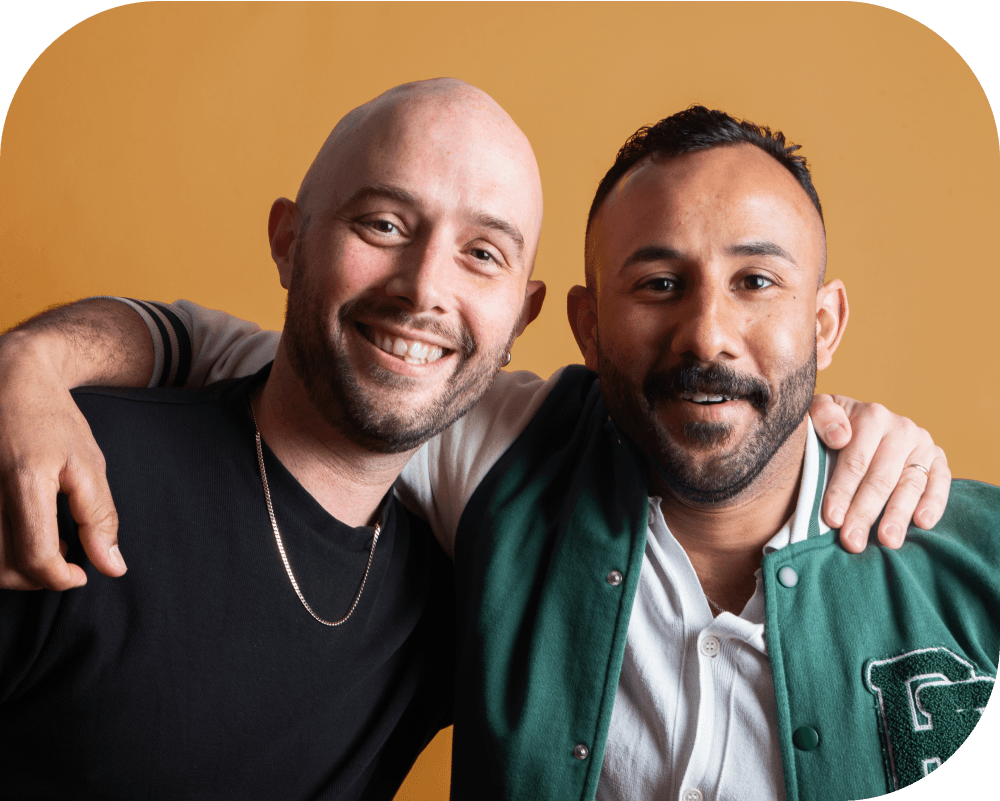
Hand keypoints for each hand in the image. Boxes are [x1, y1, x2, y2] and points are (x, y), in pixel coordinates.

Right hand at [0, 332, 125, 589]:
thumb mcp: (88, 465)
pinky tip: (22, 532)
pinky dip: (0, 549)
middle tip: (65, 560)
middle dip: (38, 577)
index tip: (80, 574)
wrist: (9, 382)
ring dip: (16, 567)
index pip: (35, 557)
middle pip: (3, 568)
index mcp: (25, 481)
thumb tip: (112, 568)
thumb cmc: (53, 420)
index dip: (60, 578)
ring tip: (47, 544)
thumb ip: (99, 519)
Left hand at [810, 394, 948, 552]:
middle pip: (881, 478)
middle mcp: (900, 429)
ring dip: (898, 515)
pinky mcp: (938, 459)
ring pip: (910, 484)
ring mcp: (922, 445)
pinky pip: (940, 483)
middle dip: (865, 512)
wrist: (858, 417)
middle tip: (852, 542)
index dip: (842, 491)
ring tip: (888, 541)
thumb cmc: (831, 424)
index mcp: (871, 417)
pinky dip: (934, 503)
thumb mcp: (819, 410)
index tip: (832, 519)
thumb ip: (823, 415)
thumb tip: (839, 437)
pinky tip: (922, 524)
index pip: (855, 462)